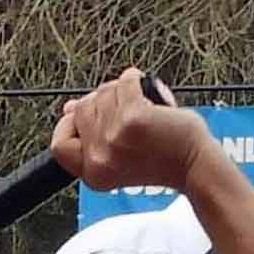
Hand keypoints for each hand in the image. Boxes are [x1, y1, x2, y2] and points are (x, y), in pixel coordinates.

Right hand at [50, 67, 211, 194]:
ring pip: (102, 94)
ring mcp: (114, 138)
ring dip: (121, 91)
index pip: (59, 145)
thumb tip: (70, 109)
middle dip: (102, 101)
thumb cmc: (165, 159)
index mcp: (92, 173)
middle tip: (124, 106)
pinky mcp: (133, 119)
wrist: (195, 165)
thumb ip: (93, 134)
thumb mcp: (119, 153)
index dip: (69, 125)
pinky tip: (147, 89)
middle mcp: (99, 159)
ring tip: (142, 104)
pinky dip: (136, 80)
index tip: (82, 115)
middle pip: (81, 110)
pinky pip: (124, 84)